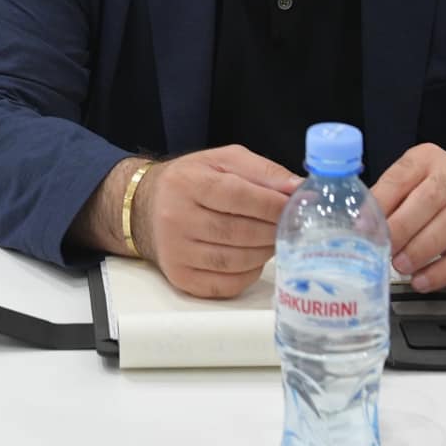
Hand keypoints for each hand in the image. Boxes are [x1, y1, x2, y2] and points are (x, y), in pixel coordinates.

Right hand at [131, 146, 301, 299]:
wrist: (147, 208)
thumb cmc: (192, 181)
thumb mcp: (223, 161)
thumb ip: (263, 171)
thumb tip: (298, 188)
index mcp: (187, 183)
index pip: (238, 196)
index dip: (272, 204)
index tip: (295, 206)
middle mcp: (176, 218)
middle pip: (239, 232)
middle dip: (273, 230)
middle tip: (289, 225)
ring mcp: (176, 252)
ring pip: (235, 261)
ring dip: (264, 252)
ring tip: (271, 239)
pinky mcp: (181, 277)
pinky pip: (227, 284)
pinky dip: (249, 273)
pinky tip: (252, 258)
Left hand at [370, 143, 445, 292]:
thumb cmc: (428, 192)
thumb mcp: (405, 183)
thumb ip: (383, 200)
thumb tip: (358, 227)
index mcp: (425, 160)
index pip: (400, 177)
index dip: (381, 202)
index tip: (364, 226)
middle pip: (429, 199)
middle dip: (403, 227)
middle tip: (384, 249)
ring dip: (421, 250)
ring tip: (400, 265)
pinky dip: (442, 271)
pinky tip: (422, 281)